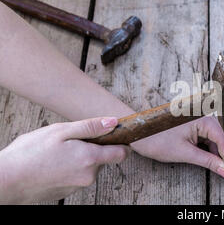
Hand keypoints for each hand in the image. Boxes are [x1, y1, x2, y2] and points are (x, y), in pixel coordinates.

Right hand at [0, 117, 127, 203]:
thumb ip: (91, 127)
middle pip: (103, 159)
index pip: (122, 153)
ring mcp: (78, 186)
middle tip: (70, 140)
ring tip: (57, 151)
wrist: (6, 180)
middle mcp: (88, 176)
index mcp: (90, 159)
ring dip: (79, 157)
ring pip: (88, 167)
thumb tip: (114, 122)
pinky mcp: (66, 192)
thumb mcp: (61, 131)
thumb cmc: (30, 153)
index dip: (122, 143)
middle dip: (93, 147)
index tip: (114, 135)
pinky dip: (69, 167)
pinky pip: (76, 176)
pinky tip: (51, 162)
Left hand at [130, 116, 223, 178]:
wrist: (139, 134)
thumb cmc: (158, 140)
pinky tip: (215, 161)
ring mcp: (198, 122)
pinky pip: (208, 138)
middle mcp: (202, 117)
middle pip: (222, 138)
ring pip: (216, 139)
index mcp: (201, 119)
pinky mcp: (194, 127)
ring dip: (221, 154)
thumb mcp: (185, 153)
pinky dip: (212, 151)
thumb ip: (207, 161)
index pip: (223, 139)